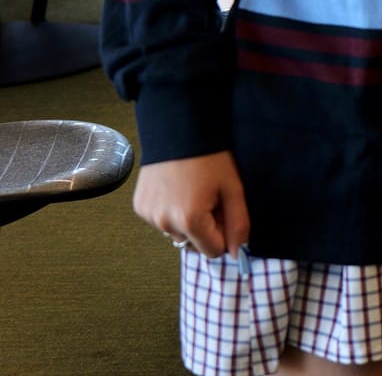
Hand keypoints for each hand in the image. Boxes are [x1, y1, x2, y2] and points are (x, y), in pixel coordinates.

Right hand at [133, 151, 250, 258]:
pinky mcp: (140, 207)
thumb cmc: (211, 158)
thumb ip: (238, 224)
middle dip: (207, 228)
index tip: (227, 213)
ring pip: (177, 233)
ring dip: (188, 221)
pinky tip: (178, 190)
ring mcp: (149, 216)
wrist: (179, 130)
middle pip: (194, 244)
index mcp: (190, 220)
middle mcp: (165, 223)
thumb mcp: (233, 189)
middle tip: (212, 199)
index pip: (214, 251)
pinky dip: (172, 212)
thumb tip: (238, 254)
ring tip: (194, 191)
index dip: (225, 234)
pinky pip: (162, 221)